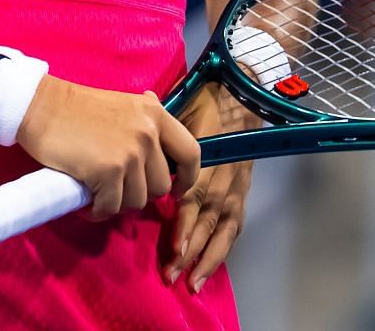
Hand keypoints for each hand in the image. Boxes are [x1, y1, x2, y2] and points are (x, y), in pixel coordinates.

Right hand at [16, 78, 201, 220]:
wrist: (41, 107)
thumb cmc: (77, 109)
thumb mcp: (123, 104)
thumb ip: (144, 121)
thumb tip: (160, 136)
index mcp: (156, 114)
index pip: (191, 153)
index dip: (186, 178)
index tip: (174, 189)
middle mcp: (148, 132)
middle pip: (161, 185)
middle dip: (139, 194)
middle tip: (116, 189)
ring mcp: (130, 152)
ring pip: (137, 201)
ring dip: (117, 203)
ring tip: (98, 193)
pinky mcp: (108, 171)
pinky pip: (111, 207)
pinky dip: (98, 211)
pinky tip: (86, 203)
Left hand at [161, 84, 258, 291]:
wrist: (239, 93)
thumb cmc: (203, 100)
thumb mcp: (179, 109)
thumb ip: (159, 132)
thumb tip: (131, 149)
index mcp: (209, 156)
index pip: (197, 195)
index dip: (186, 223)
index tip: (174, 247)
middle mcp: (226, 176)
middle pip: (210, 219)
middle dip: (192, 249)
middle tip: (172, 274)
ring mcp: (237, 186)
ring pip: (225, 228)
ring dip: (209, 258)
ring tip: (191, 282)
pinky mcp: (243, 191)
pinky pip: (234, 225)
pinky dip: (222, 248)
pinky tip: (208, 268)